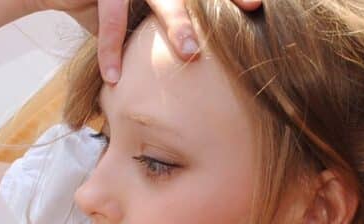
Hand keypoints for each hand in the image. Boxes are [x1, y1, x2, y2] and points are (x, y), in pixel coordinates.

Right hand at [31, 0, 261, 83]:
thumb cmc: (104, 5)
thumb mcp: (137, 15)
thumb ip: (160, 28)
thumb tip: (195, 65)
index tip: (259, 2)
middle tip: (252, 7)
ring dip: (177, 22)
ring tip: (191, 52)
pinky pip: (110, 17)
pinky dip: (110, 49)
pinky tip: (115, 77)